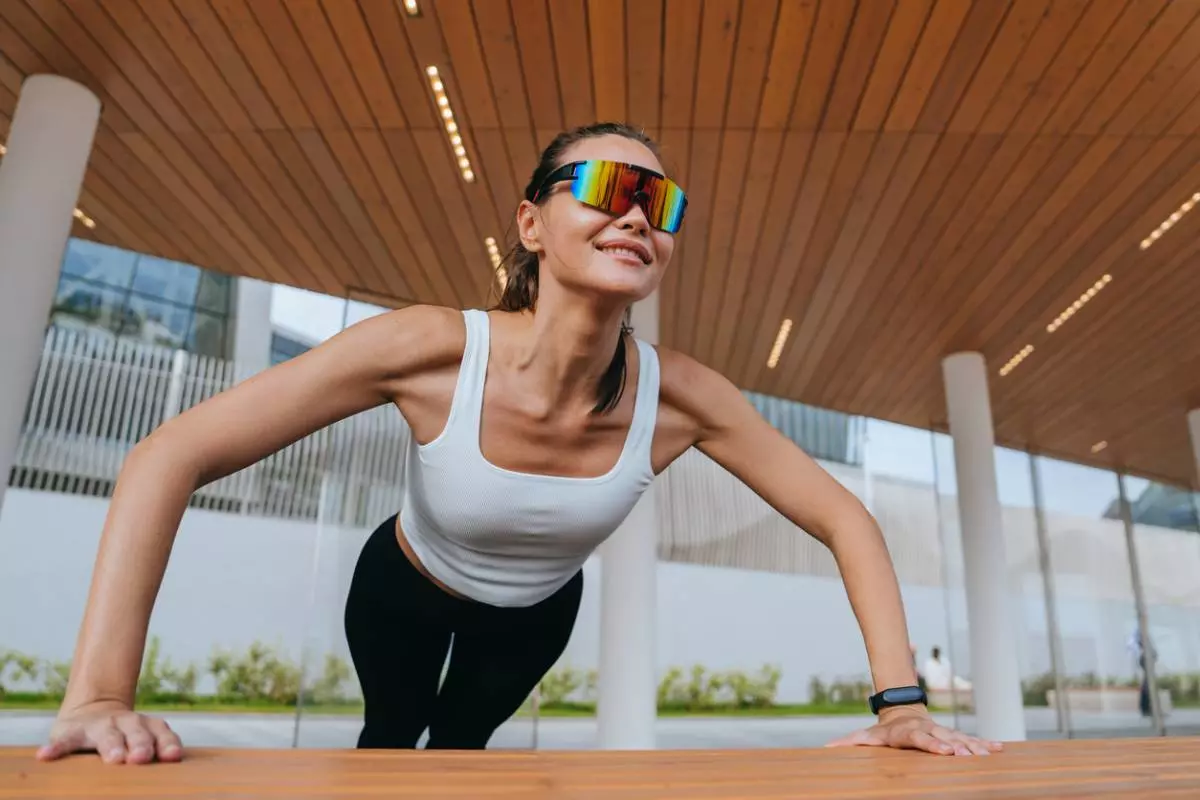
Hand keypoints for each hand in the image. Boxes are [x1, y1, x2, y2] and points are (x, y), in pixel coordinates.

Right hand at [36, 700, 182, 763]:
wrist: (93, 710)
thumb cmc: (125, 735)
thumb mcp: (143, 738)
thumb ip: (156, 748)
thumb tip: (174, 762)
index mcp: (146, 726)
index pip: (161, 734)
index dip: (167, 744)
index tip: (171, 757)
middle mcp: (126, 722)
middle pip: (136, 731)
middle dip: (141, 744)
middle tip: (142, 757)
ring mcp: (99, 725)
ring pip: (107, 733)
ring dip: (111, 744)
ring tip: (113, 758)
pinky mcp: (72, 731)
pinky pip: (65, 741)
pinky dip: (56, 748)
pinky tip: (46, 755)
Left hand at [825, 706, 1002, 755]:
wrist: (902, 712)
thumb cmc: (884, 730)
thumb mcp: (866, 736)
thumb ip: (850, 742)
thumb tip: (828, 747)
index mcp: (909, 732)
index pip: (921, 739)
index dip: (933, 744)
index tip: (945, 750)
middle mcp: (928, 730)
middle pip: (945, 738)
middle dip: (959, 746)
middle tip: (970, 755)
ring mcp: (941, 731)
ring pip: (961, 737)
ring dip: (975, 746)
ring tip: (989, 754)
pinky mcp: (951, 734)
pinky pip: (970, 738)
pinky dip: (984, 743)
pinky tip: (999, 749)